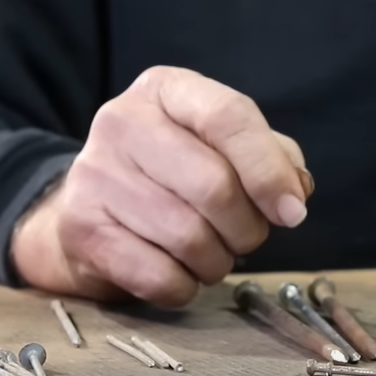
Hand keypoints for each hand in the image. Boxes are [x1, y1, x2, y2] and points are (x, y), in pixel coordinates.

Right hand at [11, 66, 312, 306]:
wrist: (92, 210)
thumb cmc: (178, 174)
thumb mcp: (227, 148)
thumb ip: (274, 159)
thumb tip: (294, 192)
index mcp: (166, 89)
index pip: (229, 116)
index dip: (269, 171)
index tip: (293, 212)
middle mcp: (122, 121)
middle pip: (214, 186)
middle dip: (248, 228)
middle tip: (246, 238)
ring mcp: (94, 175)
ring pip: (189, 238)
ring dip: (218, 260)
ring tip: (210, 253)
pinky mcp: (81, 229)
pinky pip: (159, 277)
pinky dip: (185, 287)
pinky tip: (180, 273)